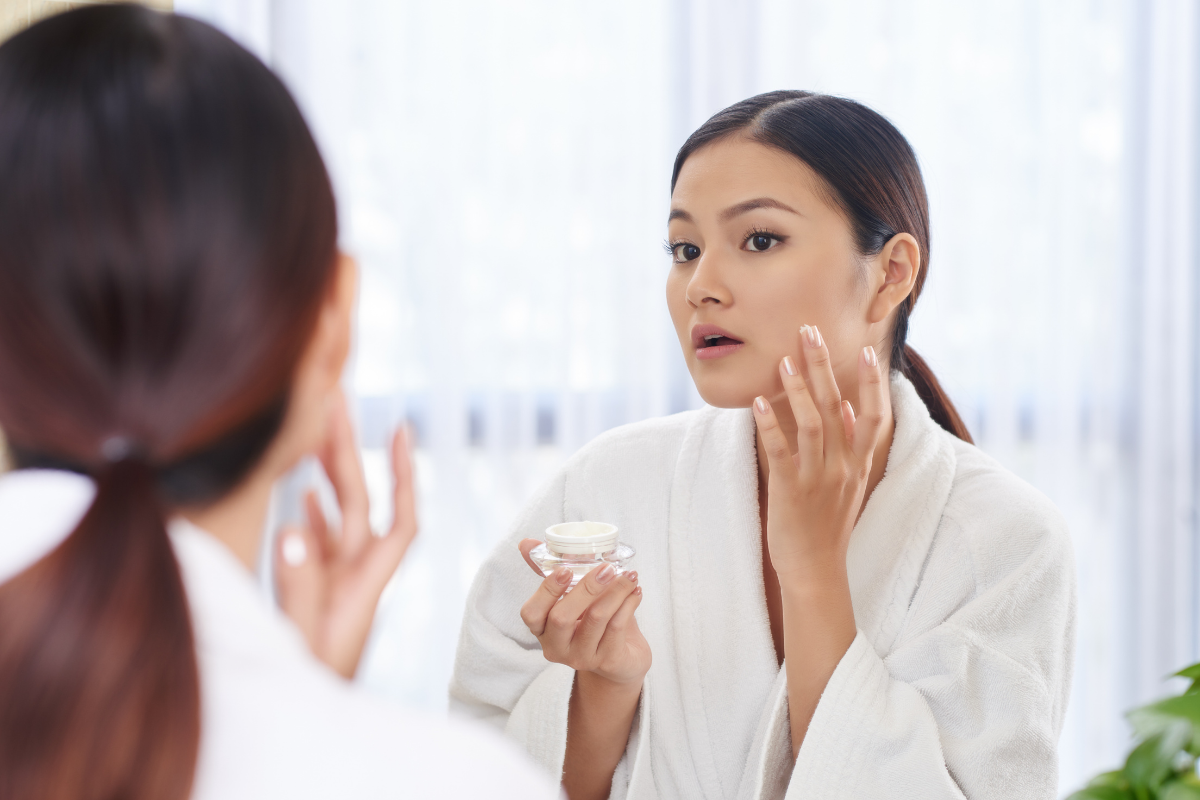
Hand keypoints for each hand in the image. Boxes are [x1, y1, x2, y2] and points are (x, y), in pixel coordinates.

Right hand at [275, 391, 417, 677]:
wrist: (310, 734)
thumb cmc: (310, 694)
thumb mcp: (302, 643)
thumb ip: (298, 589)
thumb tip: (294, 528)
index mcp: (363, 588)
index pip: (397, 519)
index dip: (403, 474)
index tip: (403, 429)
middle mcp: (354, 580)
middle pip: (362, 503)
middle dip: (351, 452)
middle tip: (338, 400)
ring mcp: (334, 586)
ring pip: (337, 518)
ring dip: (329, 474)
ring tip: (312, 430)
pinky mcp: (315, 596)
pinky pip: (317, 543)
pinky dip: (311, 510)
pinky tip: (298, 488)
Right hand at [517, 539, 650, 686]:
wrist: (621, 660)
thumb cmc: (591, 622)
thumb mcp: (571, 597)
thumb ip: (551, 570)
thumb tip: (527, 543)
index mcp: (542, 630)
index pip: (531, 613)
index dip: (546, 590)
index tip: (565, 569)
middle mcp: (557, 647)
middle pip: (562, 618)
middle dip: (586, 588)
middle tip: (606, 568)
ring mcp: (582, 657)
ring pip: (595, 619)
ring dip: (615, 591)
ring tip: (629, 574)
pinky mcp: (608, 662)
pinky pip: (617, 627)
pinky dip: (629, 604)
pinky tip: (636, 590)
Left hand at [753, 326, 885, 584]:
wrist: (816, 569)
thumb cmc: (828, 524)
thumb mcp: (849, 484)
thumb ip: (851, 447)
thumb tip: (850, 408)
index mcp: (859, 463)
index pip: (875, 415)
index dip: (873, 383)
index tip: (867, 351)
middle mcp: (844, 467)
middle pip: (838, 407)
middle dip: (824, 367)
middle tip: (810, 332)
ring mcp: (819, 479)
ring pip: (812, 425)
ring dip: (799, 390)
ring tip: (784, 360)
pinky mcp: (791, 491)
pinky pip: (781, 452)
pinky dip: (771, 426)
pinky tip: (759, 403)